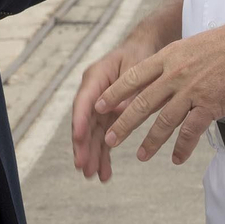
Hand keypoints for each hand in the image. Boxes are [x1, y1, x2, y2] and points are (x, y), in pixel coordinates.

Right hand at [71, 32, 160, 182]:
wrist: (145, 47)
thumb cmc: (140, 54)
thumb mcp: (138, 67)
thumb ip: (131, 89)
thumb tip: (124, 111)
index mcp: (96, 77)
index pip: (84, 101)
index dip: (81, 121)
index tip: (79, 139)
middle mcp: (93, 93)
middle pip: (84, 122)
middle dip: (83, 146)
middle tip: (83, 167)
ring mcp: (100, 105)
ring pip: (92, 133)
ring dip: (92, 154)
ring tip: (93, 176)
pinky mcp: (108, 114)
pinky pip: (104, 136)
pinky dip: (104, 153)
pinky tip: (105, 172)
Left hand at [94, 15, 224, 166]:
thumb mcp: (191, 46)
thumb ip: (175, 63)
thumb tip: (163, 79)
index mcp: (168, 56)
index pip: (133, 76)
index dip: (115, 93)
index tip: (99, 105)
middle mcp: (175, 73)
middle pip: (142, 103)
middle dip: (123, 124)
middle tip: (110, 139)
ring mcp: (192, 90)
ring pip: (163, 121)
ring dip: (151, 142)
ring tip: (142, 156)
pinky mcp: (210, 104)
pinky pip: (191, 131)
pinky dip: (182, 147)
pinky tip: (176, 158)